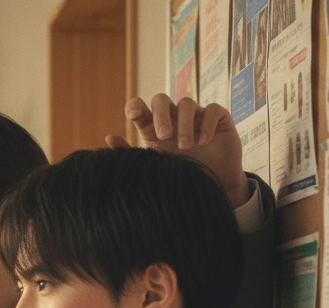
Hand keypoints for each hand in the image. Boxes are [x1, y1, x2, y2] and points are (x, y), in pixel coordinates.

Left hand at [106, 94, 251, 208]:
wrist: (213, 185)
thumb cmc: (180, 172)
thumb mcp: (153, 163)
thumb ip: (131, 152)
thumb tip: (109, 138)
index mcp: (154, 125)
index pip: (141, 106)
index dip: (135, 106)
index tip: (133, 116)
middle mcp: (173, 116)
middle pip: (161, 100)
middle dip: (161, 115)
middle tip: (164, 136)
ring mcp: (196, 114)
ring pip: (186, 103)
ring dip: (184, 124)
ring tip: (185, 146)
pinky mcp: (219, 118)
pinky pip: (212, 110)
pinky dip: (207, 124)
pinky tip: (204, 141)